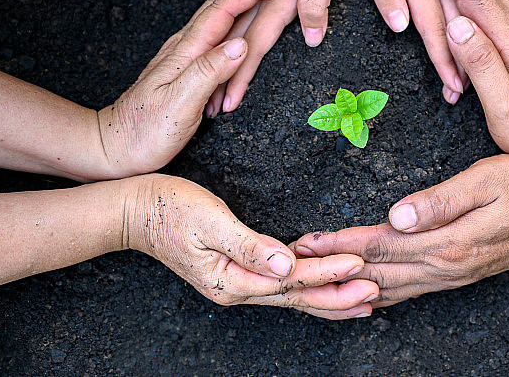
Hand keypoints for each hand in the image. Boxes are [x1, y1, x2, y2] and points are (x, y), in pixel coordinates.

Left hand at [97, 0, 288, 177]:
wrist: (113, 146)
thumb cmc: (145, 132)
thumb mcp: (179, 106)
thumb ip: (208, 72)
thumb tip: (240, 45)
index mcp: (186, 51)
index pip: (224, 11)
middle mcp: (184, 45)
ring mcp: (183, 52)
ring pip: (216, 8)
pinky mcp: (184, 64)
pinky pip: (214, 26)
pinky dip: (230, 8)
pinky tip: (234, 9)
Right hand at [126, 174, 377, 318]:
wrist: (133, 210)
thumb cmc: (167, 209)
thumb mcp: (210, 222)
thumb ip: (250, 246)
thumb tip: (288, 264)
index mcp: (231, 281)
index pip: (290, 281)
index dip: (327, 273)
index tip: (359, 265)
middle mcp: (236, 290)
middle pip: (296, 299)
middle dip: (337, 297)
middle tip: (375, 293)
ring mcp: (235, 284)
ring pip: (291, 297)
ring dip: (327, 297)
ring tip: (362, 299)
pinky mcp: (237, 272)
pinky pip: (281, 285)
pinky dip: (307, 286)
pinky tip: (324, 284)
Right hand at [207, 0, 358, 113]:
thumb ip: (317, 2)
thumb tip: (311, 38)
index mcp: (279, 2)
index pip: (255, 47)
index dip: (241, 76)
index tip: (226, 104)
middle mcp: (264, 2)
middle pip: (237, 47)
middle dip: (222, 79)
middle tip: (209, 107)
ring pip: (234, 36)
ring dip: (221, 62)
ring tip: (209, 88)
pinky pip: (239, 21)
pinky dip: (228, 40)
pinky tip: (221, 49)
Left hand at [291, 155, 508, 308]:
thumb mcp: (488, 181)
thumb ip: (441, 200)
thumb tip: (396, 214)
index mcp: (445, 242)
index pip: (379, 244)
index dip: (339, 242)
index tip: (305, 241)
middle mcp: (442, 266)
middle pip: (374, 270)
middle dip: (331, 266)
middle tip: (291, 262)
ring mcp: (448, 276)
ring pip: (386, 287)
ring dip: (347, 282)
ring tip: (314, 277)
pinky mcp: (453, 276)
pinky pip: (405, 291)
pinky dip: (375, 292)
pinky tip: (359, 292)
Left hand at [355, 0, 465, 102]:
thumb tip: (400, 24)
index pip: (433, 29)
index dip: (443, 59)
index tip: (452, 86)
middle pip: (457, 31)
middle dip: (462, 65)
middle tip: (462, 95)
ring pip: (467, 22)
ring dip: (471, 51)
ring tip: (470, 81)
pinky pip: (469, 8)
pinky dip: (474, 29)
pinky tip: (479, 47)